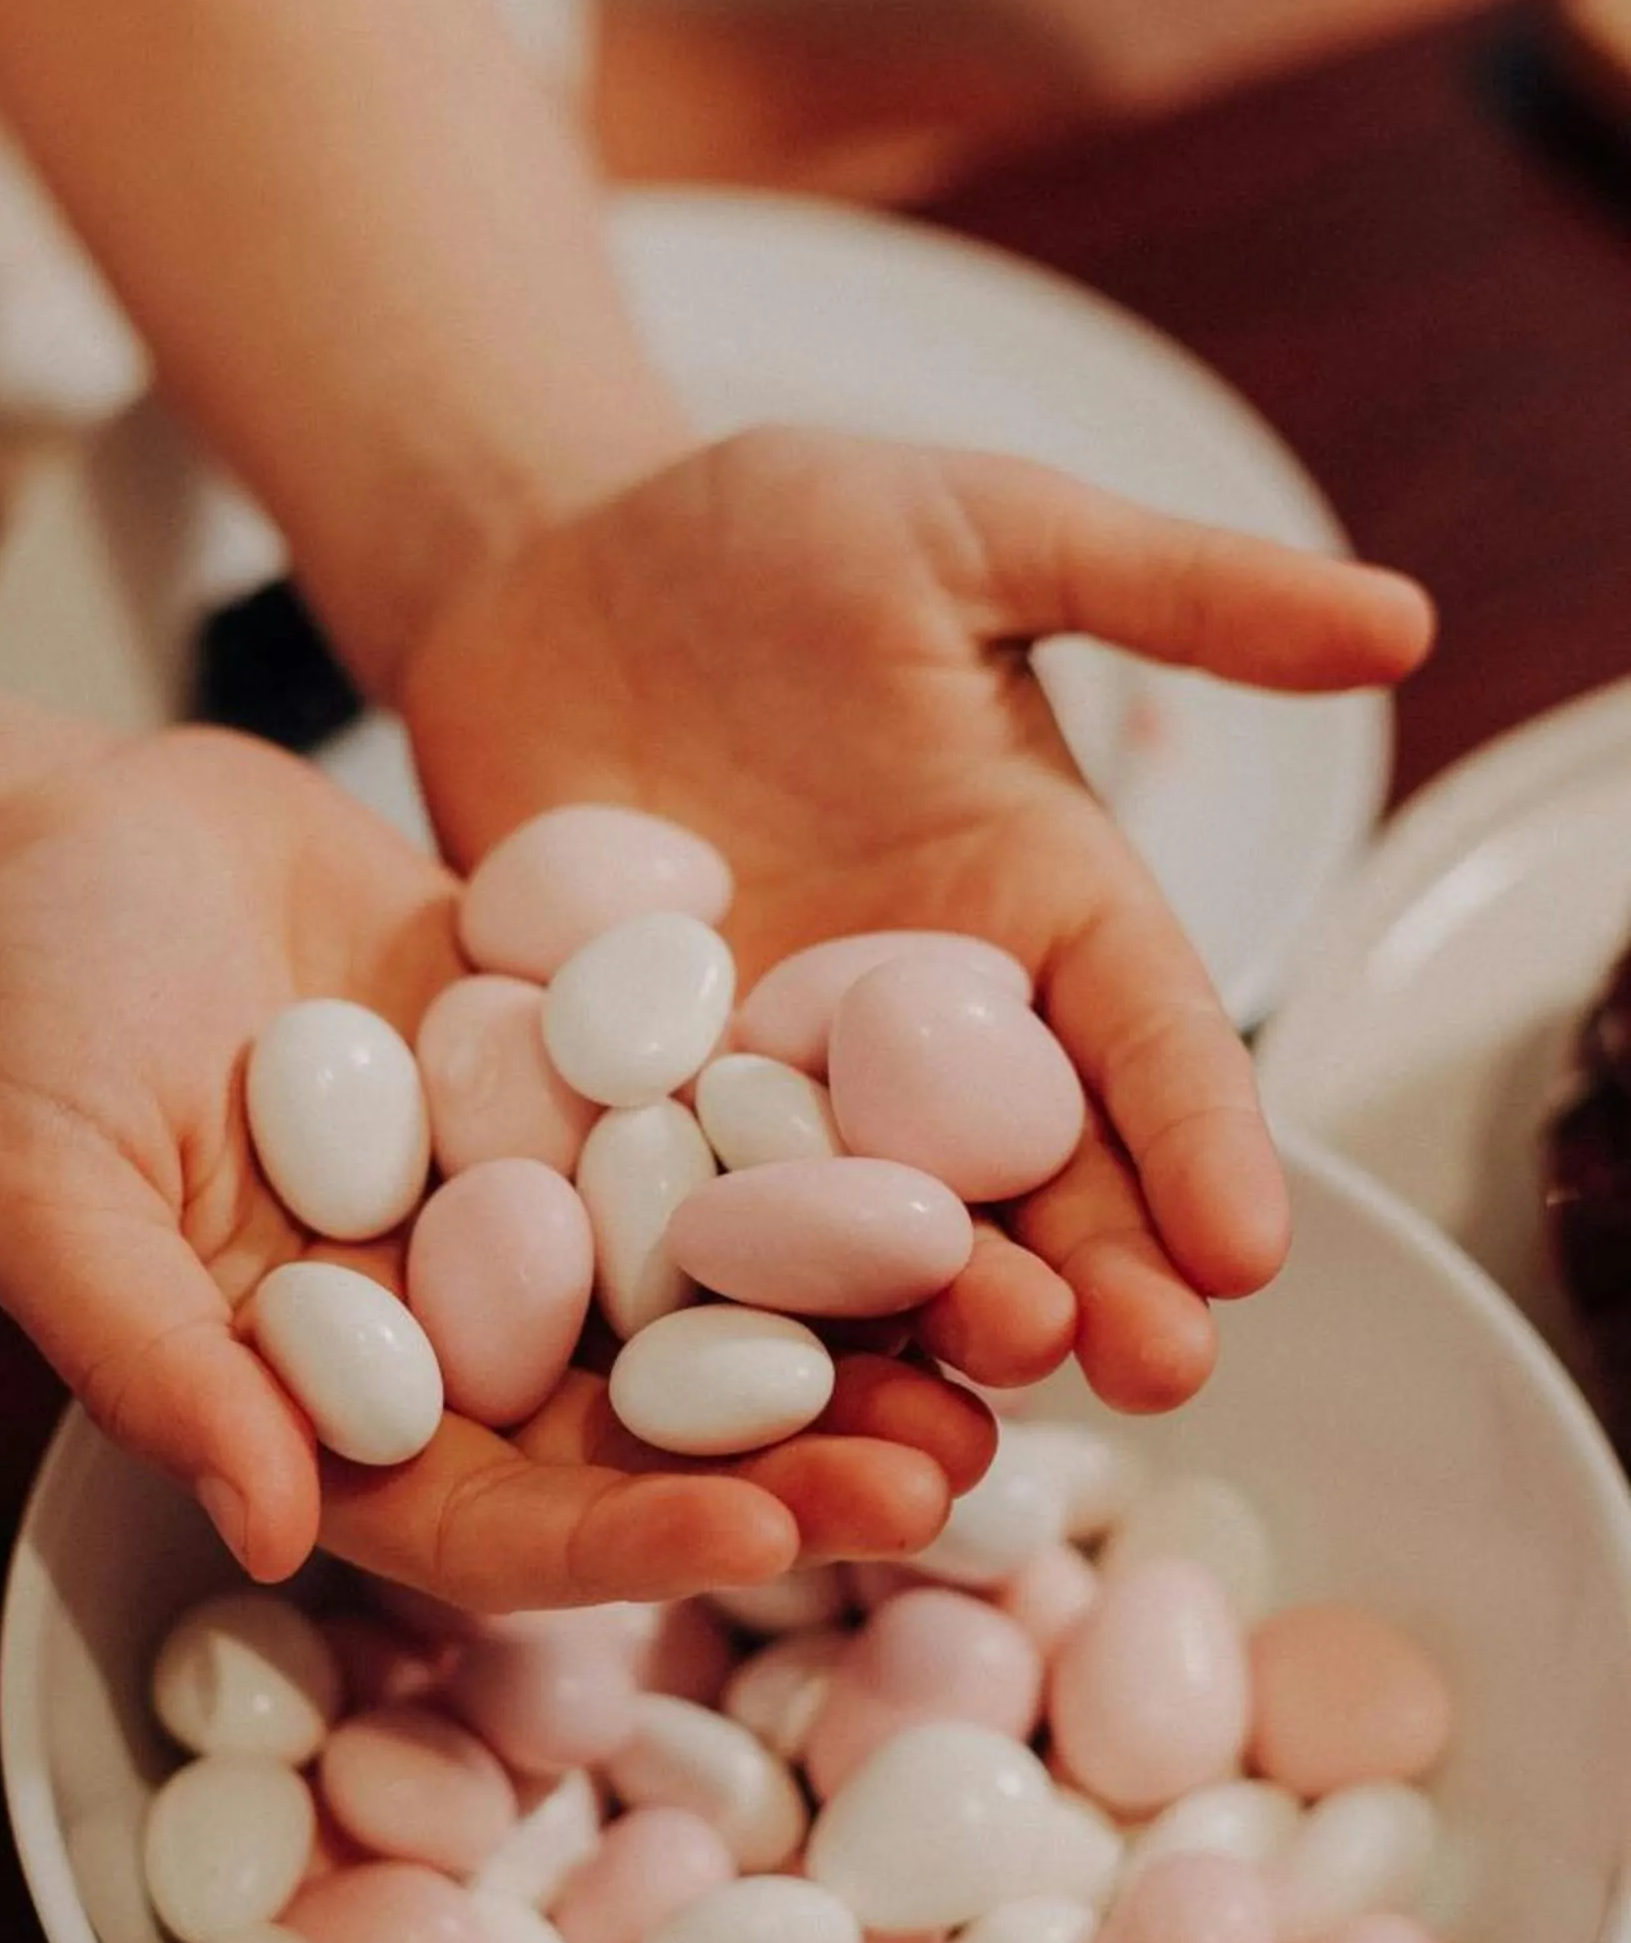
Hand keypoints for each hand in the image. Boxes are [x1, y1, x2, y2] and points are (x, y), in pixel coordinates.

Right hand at [0, 724, 992, 1605]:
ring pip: (724, 1304)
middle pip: (647, 1439)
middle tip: (954, 1468)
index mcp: (332, 1410)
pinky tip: (969, 1148)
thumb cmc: (26, 1011)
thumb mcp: (40, 1178)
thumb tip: (268, 1526)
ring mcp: (540, 1216)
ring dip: (864, 1332)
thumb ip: (146, 1350)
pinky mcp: (598, 1093)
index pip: (488, 1521)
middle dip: (801, 1463)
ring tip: (1004, 1334)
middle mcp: (461, 1338)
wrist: (88, 833)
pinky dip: (842, 1156)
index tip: (759, 1532)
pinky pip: (732, 1135)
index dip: (623, 1542)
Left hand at [403, 430, 1433, 1408]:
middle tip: (1143, 1372)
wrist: (540, 574)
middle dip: (1097, 1276)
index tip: (1251, 1249)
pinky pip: (686, 1224)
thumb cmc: (768, 533)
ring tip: (969, 1412)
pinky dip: (720, 1310)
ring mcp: (777, 1087)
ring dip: (925, 1332)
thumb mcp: (973, 531)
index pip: (1151, 1039)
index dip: (1205, 1142)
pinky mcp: (635, 1113)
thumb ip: (1171, 591)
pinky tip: (743, 1396)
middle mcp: (926, 1028)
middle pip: (1032, 1177)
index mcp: (1042, 905)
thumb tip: (1402, 619)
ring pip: (872, 1240)